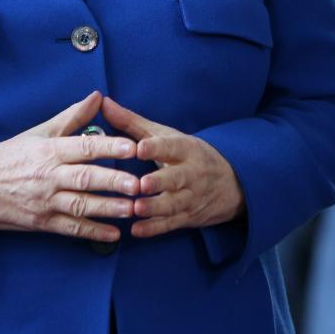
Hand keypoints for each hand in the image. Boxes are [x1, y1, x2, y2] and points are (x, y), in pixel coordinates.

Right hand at [0, 91, 138, 242]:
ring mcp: (45, 201)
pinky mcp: (42, 223)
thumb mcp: (39, 133)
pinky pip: (71, 228)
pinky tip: (114, 234)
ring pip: (81, 205)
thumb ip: (72, 117)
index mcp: (49, 150)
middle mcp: (48, 176)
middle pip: (85, 178)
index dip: (108, 146)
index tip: (132, 147)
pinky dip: (92, 231)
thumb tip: (99, 96)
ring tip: (133, 208)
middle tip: (138, 183)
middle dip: (113, 181)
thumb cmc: (10, 157)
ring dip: (108, 208)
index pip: (83, 147)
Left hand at [101, 96, 245, 238]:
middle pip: (176, 178)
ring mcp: (191, 197)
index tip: (140, 148)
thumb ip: (132, 122)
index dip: (157, 147)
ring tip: (136, 209)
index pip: (173, 146)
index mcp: (186, 149)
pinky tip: (136, 231)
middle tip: (141, 185)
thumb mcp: (166, 135)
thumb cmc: (187, 155)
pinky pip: (171, 224)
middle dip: (159, 182)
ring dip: (155, 208)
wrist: (231, 183)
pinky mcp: (188, 217)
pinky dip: (154, 228)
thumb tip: (103, 102)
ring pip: (174, 204)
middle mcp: (192, 173)